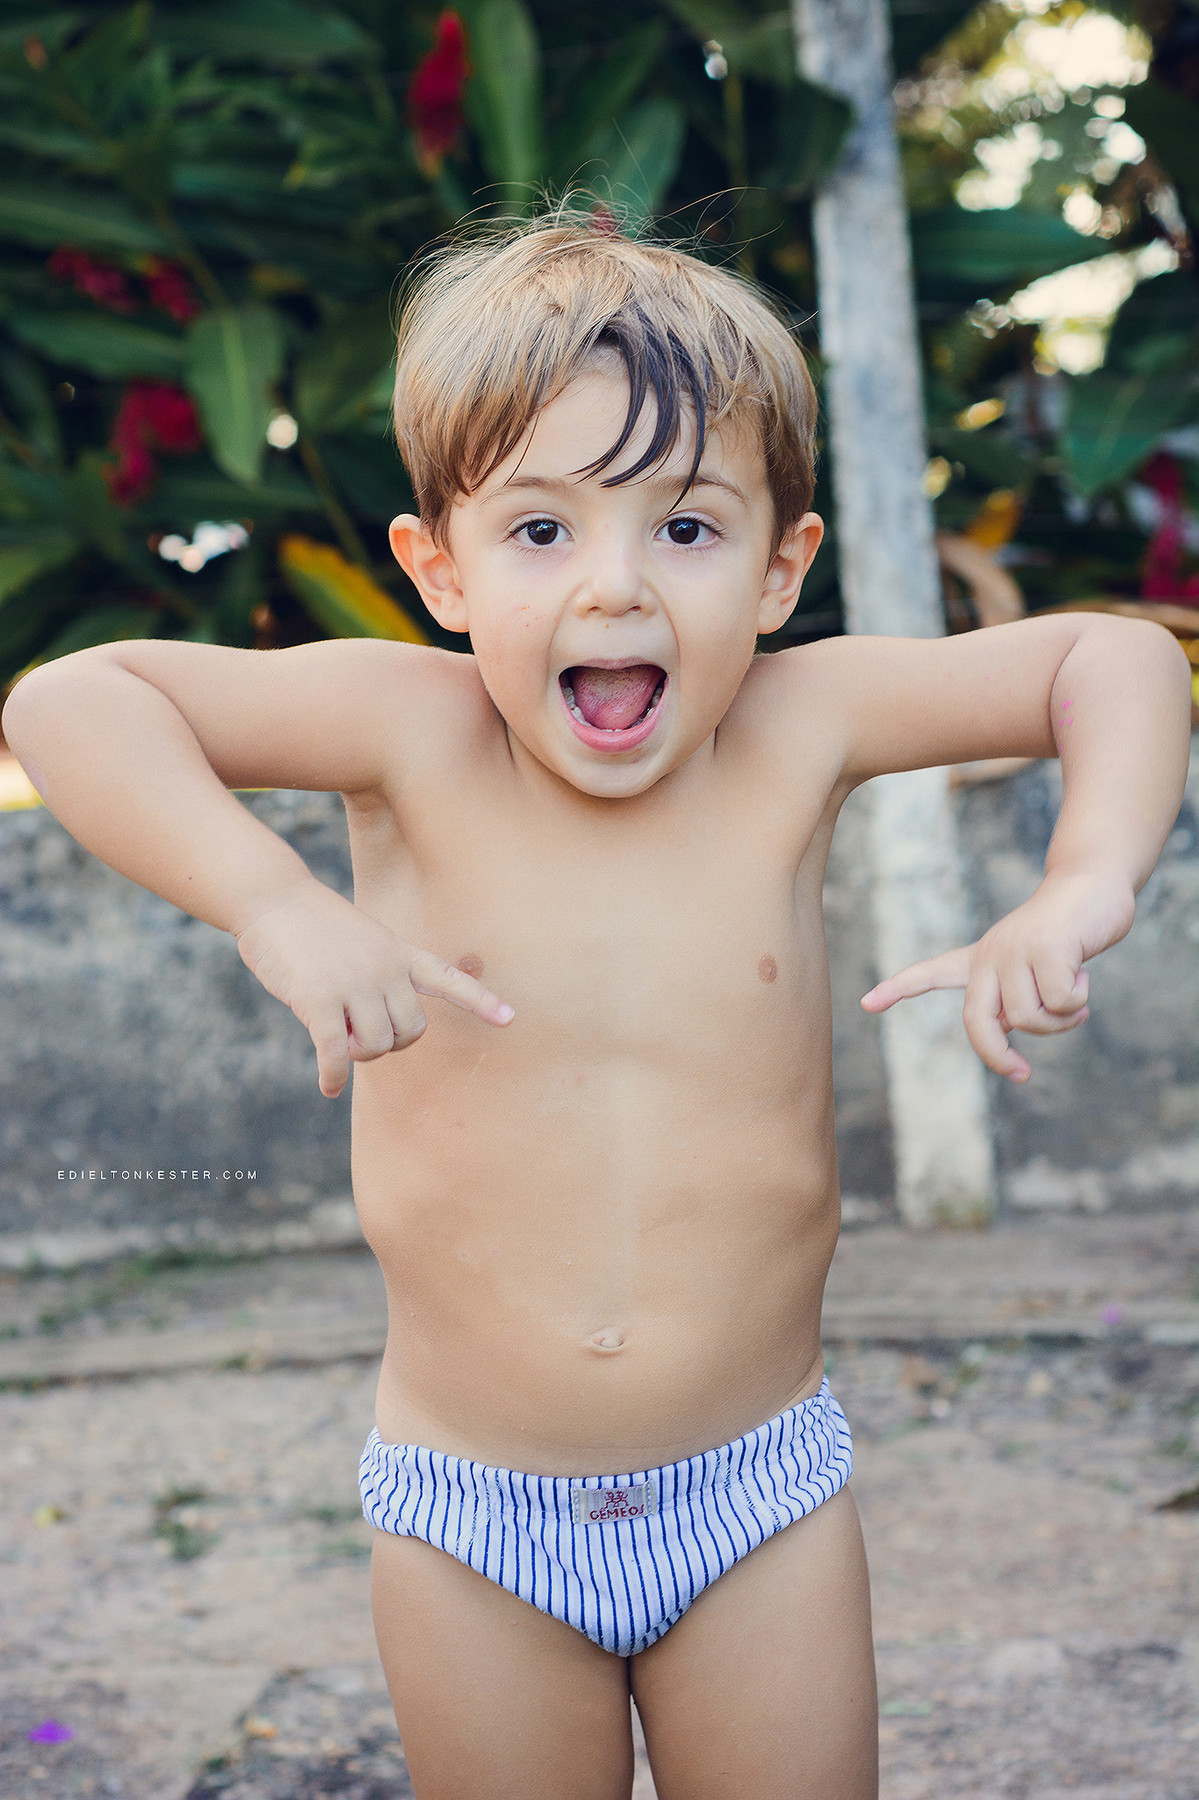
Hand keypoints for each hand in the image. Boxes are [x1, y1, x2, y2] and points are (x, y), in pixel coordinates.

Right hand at [235, 883, 512, 1097]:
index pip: (449, 979)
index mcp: (400, 953)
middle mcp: (385, 968)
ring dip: (358, 1055)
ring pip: (378, 1046)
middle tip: (360, 1035)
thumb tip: (381, 1030)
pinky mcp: (318, 998)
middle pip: (411, 1032)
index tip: (510, 1019)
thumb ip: (382, 976)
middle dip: (389, 1045)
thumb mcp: (365, 940)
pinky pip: (337, 1052)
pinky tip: (328, 1086)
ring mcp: (353, 983)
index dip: (480, 1001)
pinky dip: (333, 1075)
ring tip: (336, 1038)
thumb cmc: (314, 924)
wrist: (274, 899)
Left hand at [860, 871, 1135, 1082]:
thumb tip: (1005, 1031)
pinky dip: (1077, 1003)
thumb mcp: (1030, 969)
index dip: (898, 988)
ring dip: (1059, 1023)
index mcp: (981, 958)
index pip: (931, 973)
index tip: (866, 1003)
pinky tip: (1084, 976)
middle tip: (1021, 1074)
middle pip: (978, 1022)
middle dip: (997, 1057)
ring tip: (1077, 1001)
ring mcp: (1016, 949)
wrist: (1094, 885)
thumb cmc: (1065, 934)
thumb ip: (1013, 997)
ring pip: (1027, 1018)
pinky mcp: (1048, 947)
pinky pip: (1059, 1002)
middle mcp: (991, 953)